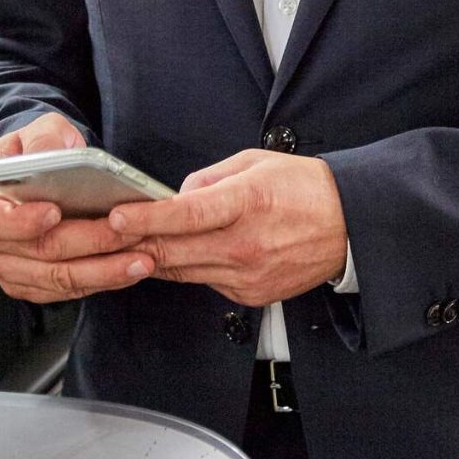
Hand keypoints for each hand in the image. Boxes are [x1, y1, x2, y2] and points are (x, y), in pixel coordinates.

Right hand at [0, 113, 154, 301]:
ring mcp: (11, 271)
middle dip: (90, 243)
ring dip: (104, 272)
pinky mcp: (33, 286)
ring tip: (143, 259)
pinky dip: (101, 281)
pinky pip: (68, 291)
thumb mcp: (36, 131)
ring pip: (59, 279)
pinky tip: (131, 268)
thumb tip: (55, 151)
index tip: (55, 211)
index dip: (22, 221)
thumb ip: (44, 136)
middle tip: (131, 233)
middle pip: (41, 253)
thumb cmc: (32, 153)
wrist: (27, 179)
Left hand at [107, 150, 347, 309]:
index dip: (146, 218)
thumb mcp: (255, 163)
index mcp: (247, 202)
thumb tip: (176, 196)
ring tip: (139, 242)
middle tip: (109, 233)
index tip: (116, 217)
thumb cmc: (305, 188)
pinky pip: (208, 282)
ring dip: (159, 257)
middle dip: (137, 242)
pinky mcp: (251, 295)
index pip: (186, 215)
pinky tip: (195, 253)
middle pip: (175, 250)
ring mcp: (248, 275)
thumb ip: (209, 178)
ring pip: (184, 271)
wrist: (349, 226)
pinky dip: (194, 268)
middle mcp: (246, 244)